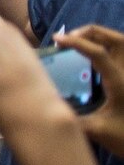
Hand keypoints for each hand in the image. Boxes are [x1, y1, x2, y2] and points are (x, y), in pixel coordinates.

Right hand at [57, 25, 123, 156]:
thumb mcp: (98, 131)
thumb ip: (72, 120)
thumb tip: (48, 110)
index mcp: (118, 81)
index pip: (97, 52)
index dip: (76, 42)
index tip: (57, 40)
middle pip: (113, 38)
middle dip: (88, 32)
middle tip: (68, 40)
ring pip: (119, 43)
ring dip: (98, 38)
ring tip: (77, 46)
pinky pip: (119, 55)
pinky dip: (105, 49)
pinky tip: (91, 61)